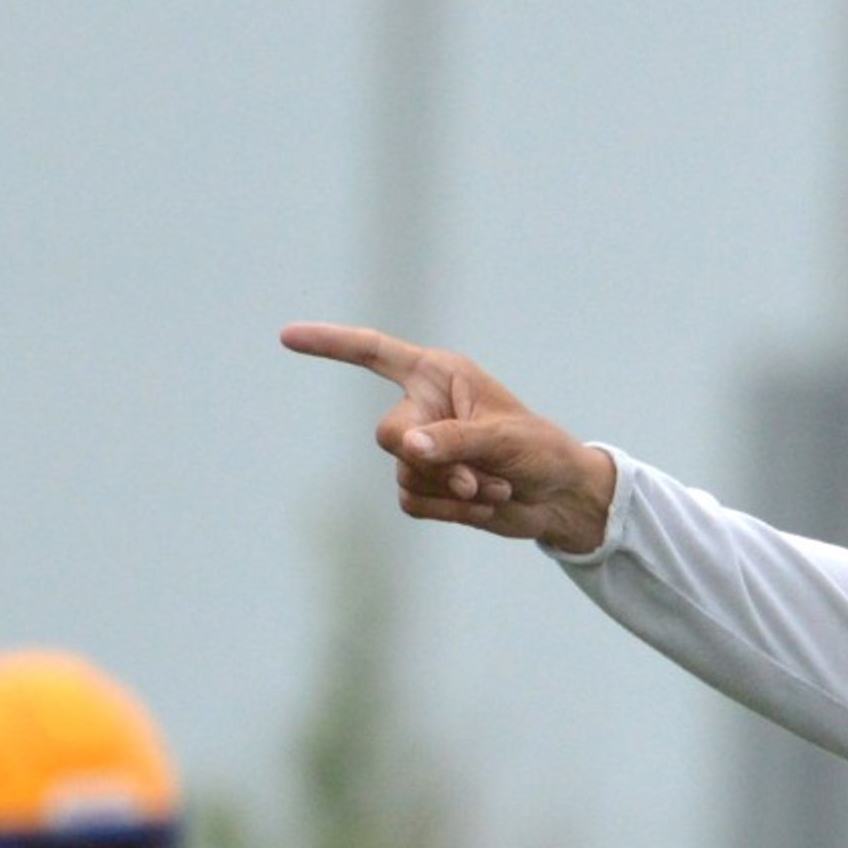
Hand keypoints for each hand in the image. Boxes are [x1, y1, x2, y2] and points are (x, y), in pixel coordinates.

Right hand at [281, 323, 618, 553]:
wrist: (561, 498)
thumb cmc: (540, 451)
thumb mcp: (503, 439)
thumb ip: (453, 440)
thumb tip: (406, 447)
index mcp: (438, 375)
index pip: (372, 352)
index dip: (329, 344)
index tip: (286, 337)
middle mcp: (423, 408)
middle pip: (387, 435)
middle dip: (432, 461)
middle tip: (477, 473)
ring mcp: (422, 451)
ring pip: (402, 475)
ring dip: (452, 490)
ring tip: (492, 485)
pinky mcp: (427, 488)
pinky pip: (412, 504)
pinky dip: (449, 511)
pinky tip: (483, 503)